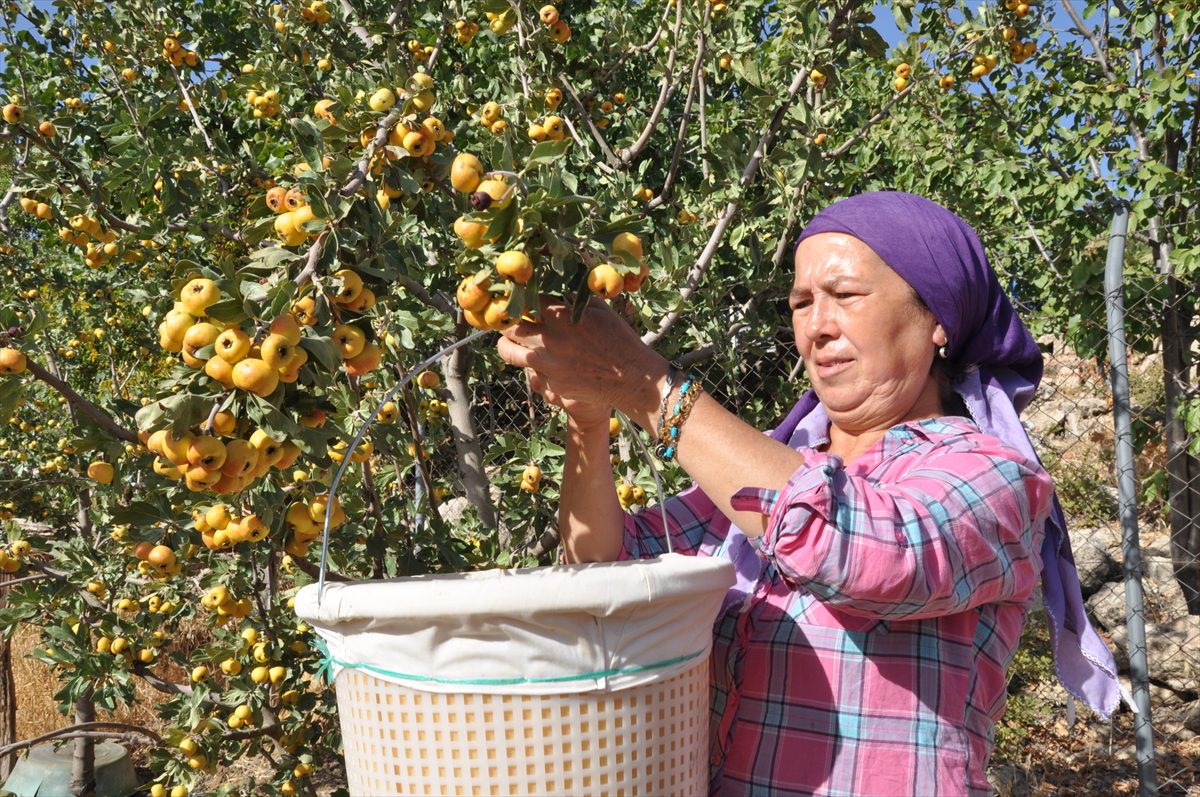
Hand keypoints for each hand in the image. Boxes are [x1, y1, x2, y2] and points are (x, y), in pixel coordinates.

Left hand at [496, 297, 667, 429]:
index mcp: (562, 316)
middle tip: (509, 319)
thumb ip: (575, 298)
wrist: (632, 378)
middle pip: (510, 325)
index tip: (518, 298)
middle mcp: (549, 339)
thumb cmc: (620, 340)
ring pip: (508, 350)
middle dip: (508, 320)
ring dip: (506, 343)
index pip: (526, 300)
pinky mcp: (551, 384)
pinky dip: (533, 365)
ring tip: (508, 340)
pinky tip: (543, 362)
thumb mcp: (600, 310)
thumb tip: (559, 285)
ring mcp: (548, 364)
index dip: (520, 297)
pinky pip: (531, 372)